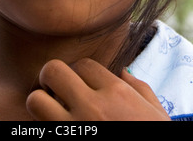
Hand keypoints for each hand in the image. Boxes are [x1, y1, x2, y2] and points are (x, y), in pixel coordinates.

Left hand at [26, 58, 169, 120]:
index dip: (78, 71)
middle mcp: (92, 107)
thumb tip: (123, 72)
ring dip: (40, 103)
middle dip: (51, 77)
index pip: (83, 64)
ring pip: (35, 100)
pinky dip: (41, 127)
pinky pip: (38, 129)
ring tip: (50, 110)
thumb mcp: (157, 116)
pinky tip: (57, 130)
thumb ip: (140, 89)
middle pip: (53, 70)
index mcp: (117, 93)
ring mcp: (74, 130)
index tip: (80, 83)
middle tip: (56, 89)